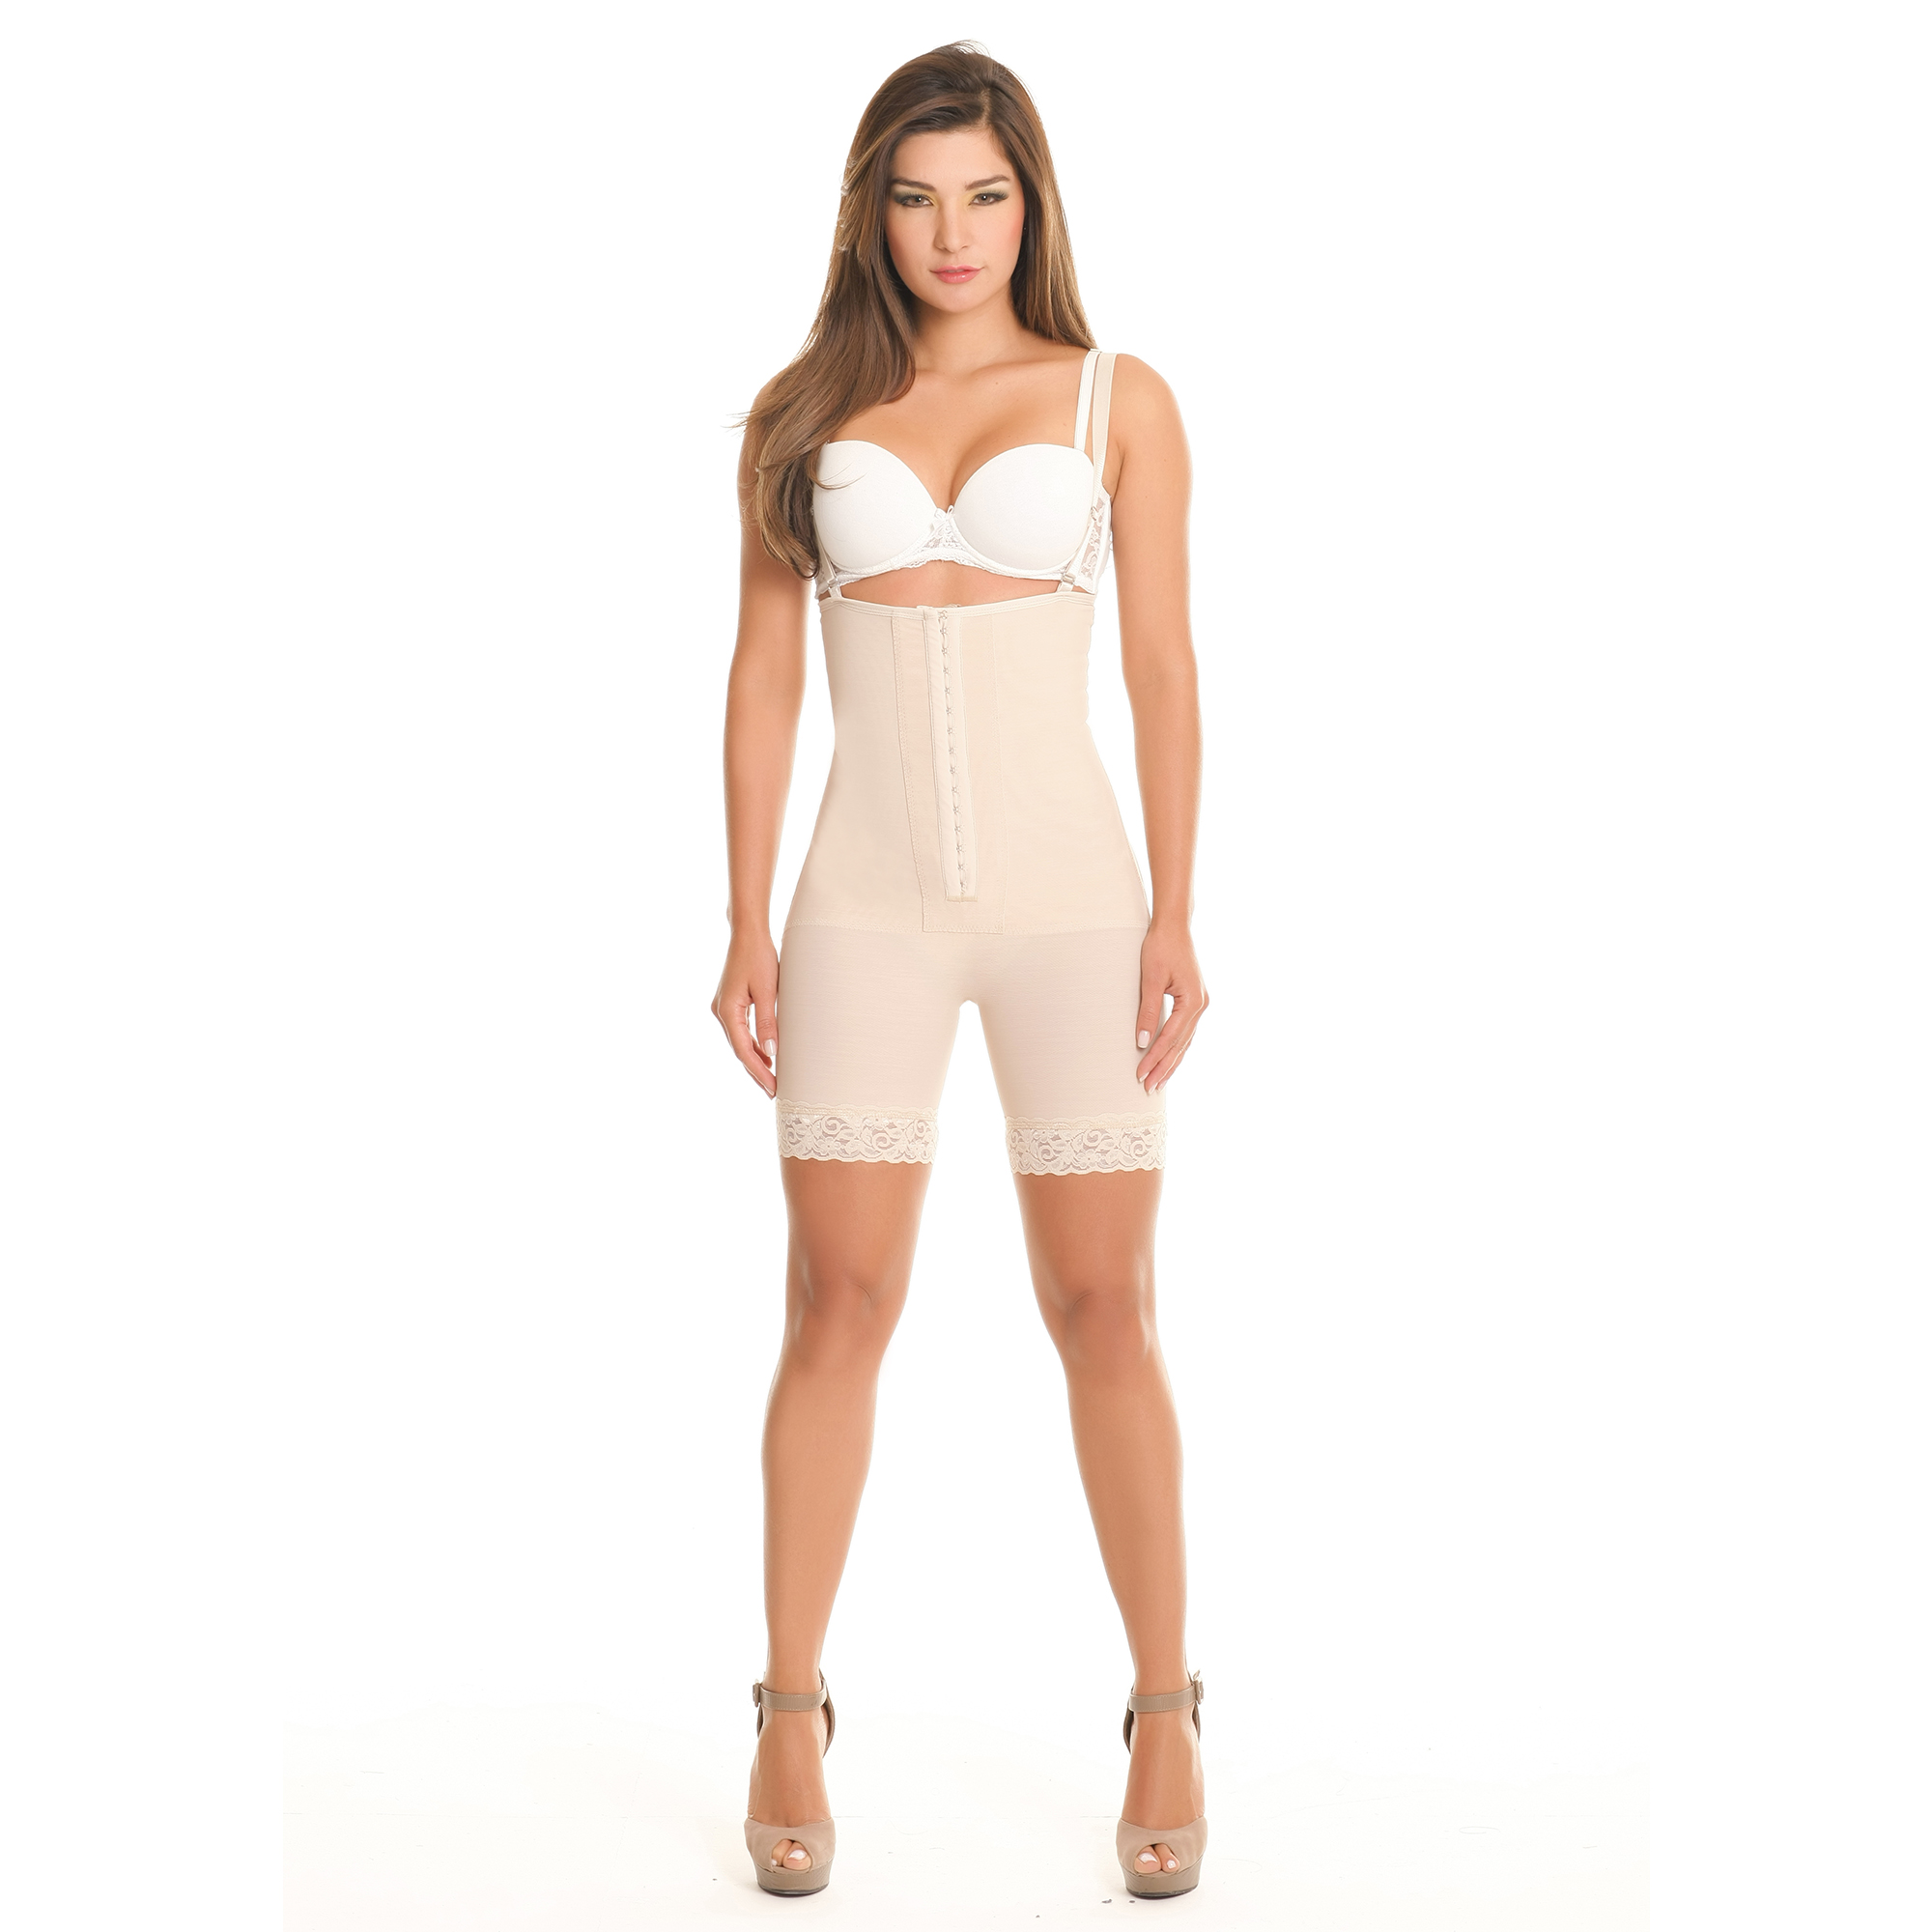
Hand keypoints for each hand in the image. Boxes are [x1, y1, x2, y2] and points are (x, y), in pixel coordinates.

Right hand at [712, 927, 779, 1097]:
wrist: (748, 933)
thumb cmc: (759, 957)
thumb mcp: (768, 990)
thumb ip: (768, 1022)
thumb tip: (771, 1053)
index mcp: (727, 1011)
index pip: (743, 1051)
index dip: (758, 1072)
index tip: (773, 1088)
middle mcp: (721, 1012)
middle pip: (739, 1050)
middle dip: (756, 1071)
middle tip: (774, 1091)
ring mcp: (723, 1008)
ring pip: (739, 1042)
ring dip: (755, 1060)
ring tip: (773, 1078)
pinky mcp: (730, 1003)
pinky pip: (741, 1031)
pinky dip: (752, 1044)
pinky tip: (766, 1054)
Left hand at [1135, 922, 1207, 1093]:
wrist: (1174, 926)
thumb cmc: (1161, 947)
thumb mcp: (1151, 979)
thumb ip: (1148, 1012)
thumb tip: (1143, 1042)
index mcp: (1193, 1001)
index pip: (1170, 1039)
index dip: (1154, 1059)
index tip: (1140, 1075)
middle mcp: (1201, 1005)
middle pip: (1181, 1045)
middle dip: (1164, 1068)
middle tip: (1148, 1089)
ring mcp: (1200, 1003)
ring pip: (1185, 1041)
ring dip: (1171, 1062)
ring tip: (1158, 1081)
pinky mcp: (1195, 1000)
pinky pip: (1186, 1031)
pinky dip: (1177, 1047)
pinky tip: (1169, 1059)